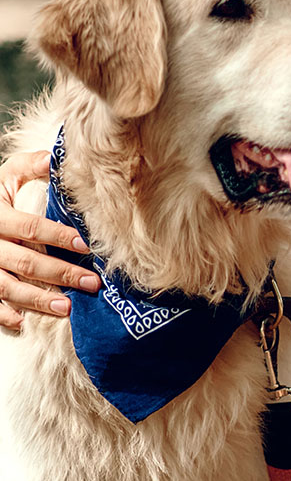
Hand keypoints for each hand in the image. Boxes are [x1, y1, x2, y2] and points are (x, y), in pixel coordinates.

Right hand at [0, 150, 99, 329]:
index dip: (58, 236)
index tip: (86, 246)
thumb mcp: (8, 173)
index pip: (30, 227)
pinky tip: (23, 322)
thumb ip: (32, 165)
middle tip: (92, 283)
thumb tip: (56, 158)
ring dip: (38, 300)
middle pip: (25, 261)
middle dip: (60, 274)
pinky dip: (3, 314)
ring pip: (7, 287)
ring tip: (67, 308)